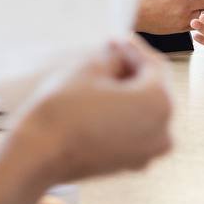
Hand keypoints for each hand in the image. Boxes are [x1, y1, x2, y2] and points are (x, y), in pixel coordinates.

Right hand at [9, 39, 172, 186]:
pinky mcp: (131, 165)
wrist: (39, 154)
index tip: (114, 39)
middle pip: (154, 89)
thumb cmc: (65, 108)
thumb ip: (114, 55)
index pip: (153, 65)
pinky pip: (136, 131)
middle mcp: (163, 130)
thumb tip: (120, 53)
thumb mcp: (90, 67)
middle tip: (109, 53)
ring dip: (129, 93)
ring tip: (104, 77)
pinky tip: (103, 103)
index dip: (132, 48)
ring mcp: (148, 152)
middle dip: (133, 70)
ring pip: (146, 112)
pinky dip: (125, 115)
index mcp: (160, 102)